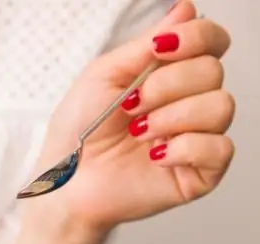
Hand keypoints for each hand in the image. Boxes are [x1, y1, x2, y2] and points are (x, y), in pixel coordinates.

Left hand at [27, 1, 234, 233]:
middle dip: (167, 85)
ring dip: (172, 116)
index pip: (211, 42)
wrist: (66, 181)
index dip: (195, 37)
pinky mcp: (199, 173)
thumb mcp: (104, 76)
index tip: (159, 50)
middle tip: (131, 106)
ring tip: (139, 132)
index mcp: (167, 77)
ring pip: (221, 106)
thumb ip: (146, 45)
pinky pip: (219, 148)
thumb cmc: (77, 132)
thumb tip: (186, 9)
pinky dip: (184, 148)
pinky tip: (155, 156)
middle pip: (213, 71)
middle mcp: (187, 104)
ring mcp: (195, 138)